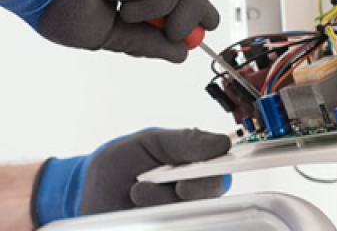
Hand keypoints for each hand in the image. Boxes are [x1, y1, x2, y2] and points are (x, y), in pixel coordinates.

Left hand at [32, 128, 231, 225]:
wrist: (86, 189)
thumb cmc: (123, 159)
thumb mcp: (152, 141)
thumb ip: (186, 142)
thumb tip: (222, 143)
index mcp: (197, 162)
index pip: (222, 169)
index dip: (216, 173)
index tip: (192, 176)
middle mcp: (192, 190)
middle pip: (210, 196)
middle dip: (188, 190)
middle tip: (165, 184)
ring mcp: (176, 213)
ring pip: (187, 213)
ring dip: (160, 201)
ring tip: (136, 191)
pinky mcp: (163, 225)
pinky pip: (170, 224)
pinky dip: (152, 216)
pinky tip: (135, 209)